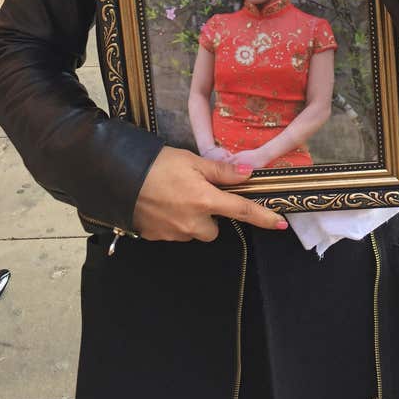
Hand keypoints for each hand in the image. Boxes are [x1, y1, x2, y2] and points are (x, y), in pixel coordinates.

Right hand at [132, 147, 286, 241]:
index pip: (242, 211)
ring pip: (194, 230)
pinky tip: (161, 204)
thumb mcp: (191, 160)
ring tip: (174, 195)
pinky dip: (173, 221)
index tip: (281, 224)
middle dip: (210, 214)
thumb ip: (220, 170)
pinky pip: (175, 232)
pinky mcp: (158, 238)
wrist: (117, 178)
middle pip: (215, 227)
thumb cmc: (156, 165)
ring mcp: (175, 233)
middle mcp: (193, 222)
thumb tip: (247, 173)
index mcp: (205, 201)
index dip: (264, 217)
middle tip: (195, 192)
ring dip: (191, 218)